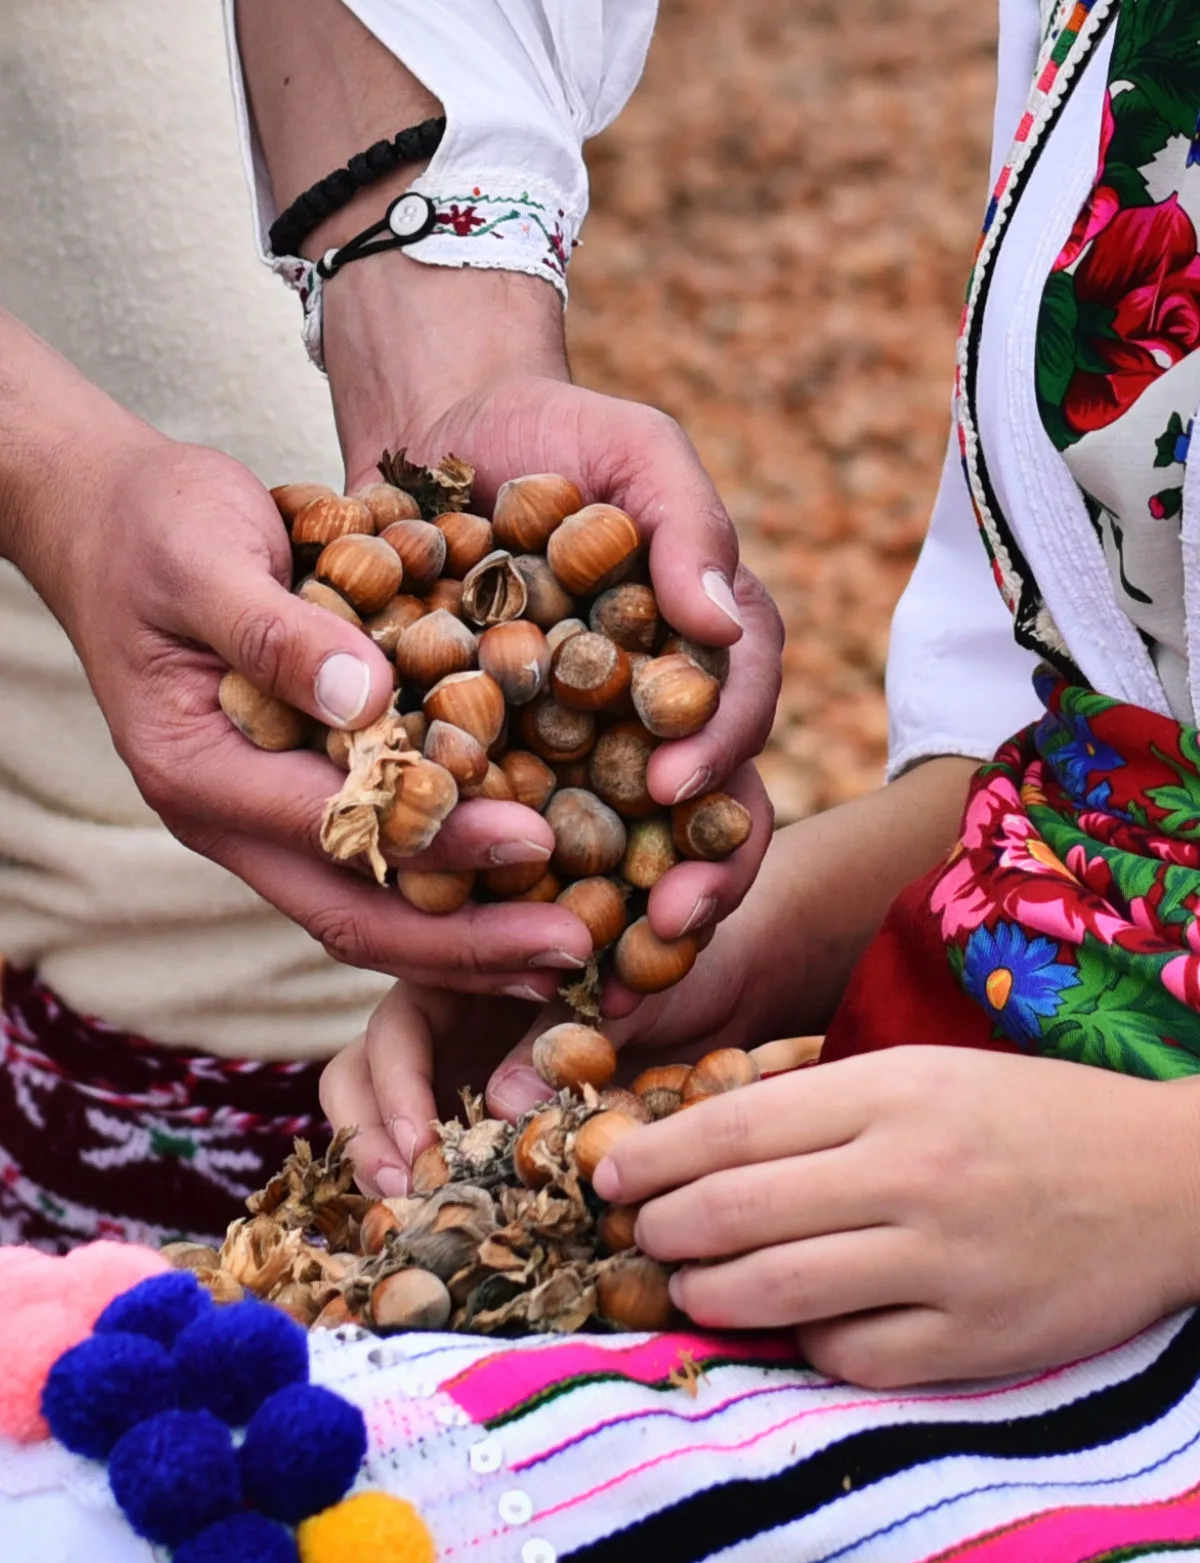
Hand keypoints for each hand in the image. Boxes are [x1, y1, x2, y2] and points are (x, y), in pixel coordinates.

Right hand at [17, 428, 596, 988]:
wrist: (110, 523)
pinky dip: (447, 889)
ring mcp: (261, 820)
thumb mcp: (205, 557)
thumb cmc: (156, 527)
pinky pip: (376, 868)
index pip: (332, 828)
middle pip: (353, 916)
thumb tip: (365, 698)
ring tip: (564, 950)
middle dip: (464, 943)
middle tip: (572, 950)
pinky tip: (525, 892)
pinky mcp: (296, 801)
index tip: (533, 841)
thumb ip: (275, 631)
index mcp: (198, 770)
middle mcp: (227, 818)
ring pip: (368, 911)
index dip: (436, 841)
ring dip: (464, 940)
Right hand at [319, 903, 766, 1197]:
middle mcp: (447, 1023)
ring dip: (380, 1164)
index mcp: (463, 973)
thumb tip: (501, 1104)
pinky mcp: (483, 1123)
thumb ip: (558, 1033)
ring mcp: (458, 1073)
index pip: (395, 1026)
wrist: (725, 985)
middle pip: (361, 1074)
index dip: (394, 1083)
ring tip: (407, 1214)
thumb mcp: (619, 990)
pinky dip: (427, 1189)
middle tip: (401, 1192)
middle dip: (368, 1134)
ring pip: (380, 1118)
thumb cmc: (666, 970)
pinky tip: (444, 1229)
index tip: (419, 1140)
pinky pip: (434, 1156)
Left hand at [342, 370, 781, 970]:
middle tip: (666, 926)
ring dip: (620, 917)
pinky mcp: (507, 765)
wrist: (442, 441)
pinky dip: (518, 891)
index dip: (719, 754)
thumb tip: (721, 622)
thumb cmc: (557, 437)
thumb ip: (690, 523)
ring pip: (623, 848)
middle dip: (698, 874)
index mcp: (701, 650)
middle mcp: (654, 714)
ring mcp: (586, 747)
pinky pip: (523, 836)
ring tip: (599, 976)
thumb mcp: (635, 450)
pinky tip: (497, 940)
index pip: (737, 712)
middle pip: (704, 811)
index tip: (676, 788)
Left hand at [593, 1047, 1199, 1385]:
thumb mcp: (921, 1072)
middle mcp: (910, 1172)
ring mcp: (944, 1262)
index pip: (733, 1127)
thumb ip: (818, 1104)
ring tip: (693, 1287)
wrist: (1162, 1180)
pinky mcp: (976, 1339)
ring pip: (779, 1291)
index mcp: (891, 1091)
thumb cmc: (1024, 1115)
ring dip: (710, 1294)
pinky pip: (851, 1356)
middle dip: (663, 1229)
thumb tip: (701, 1148)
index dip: (652, 1156)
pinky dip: (804, 1345)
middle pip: (737, 1211)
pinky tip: (796, 1326)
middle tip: (640, 1235)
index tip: (610, 1175)